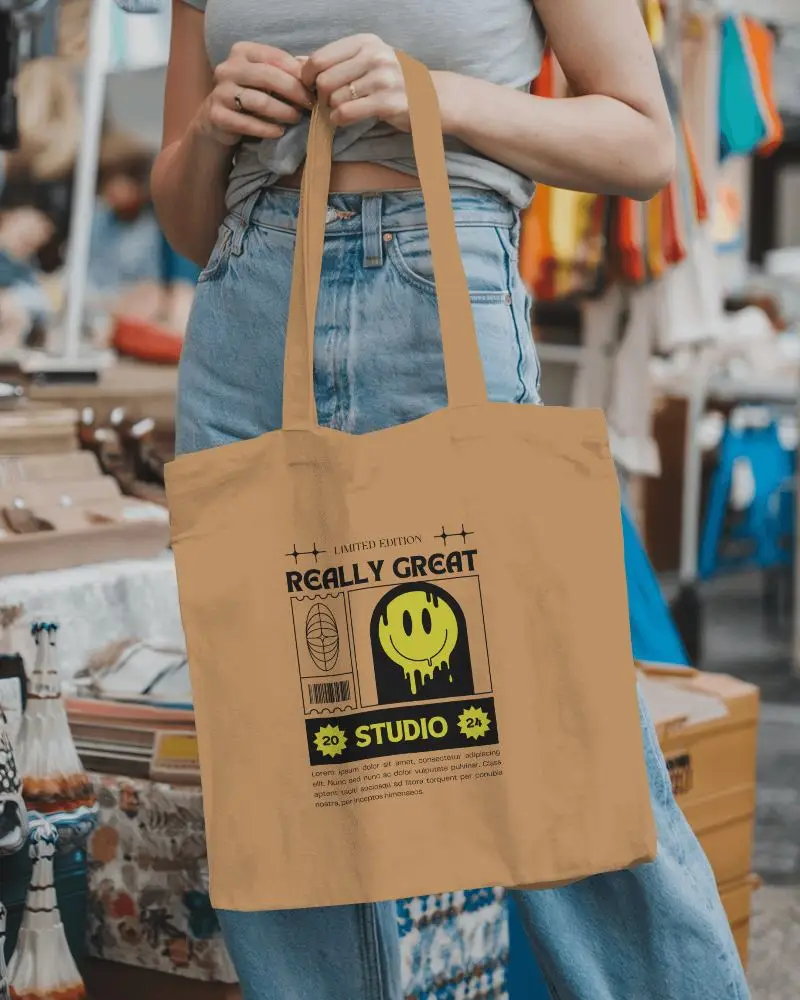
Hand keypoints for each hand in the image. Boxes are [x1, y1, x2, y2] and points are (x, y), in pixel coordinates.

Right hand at [196, 42, 314, 146]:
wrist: (219, 119)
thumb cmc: (251, 95)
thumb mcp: (267, 78)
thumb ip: (286, 71)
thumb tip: (311, 69)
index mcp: (242, 52)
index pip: (274, 57)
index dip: (297, 72)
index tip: (313, 87)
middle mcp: (228, 68)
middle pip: (267, 76)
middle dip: (293, 91)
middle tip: (309, 104)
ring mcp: (220, 92)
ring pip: (259, 101)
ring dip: (283, 111)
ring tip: (296, 118)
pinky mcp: (217, 115)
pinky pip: (247, 123)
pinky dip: (267, 129)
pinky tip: (279, 132)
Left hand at [301, 35, 411, 130]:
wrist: (434, 98)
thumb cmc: (395, 81)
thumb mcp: (366, 62)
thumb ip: (334, 60)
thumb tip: (296, 62)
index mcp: (366, 42)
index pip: (320, 58)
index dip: (307, 77)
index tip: (310, 88)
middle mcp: (374, 56)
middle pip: (324, 80)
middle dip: (319, 97)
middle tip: (325, 104)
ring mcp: (382, 79)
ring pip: (334, 98)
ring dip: (331, 109)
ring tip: (339, 111)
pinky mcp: (388, 103)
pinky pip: (347, 112)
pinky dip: (338, 119)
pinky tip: (342, 120)